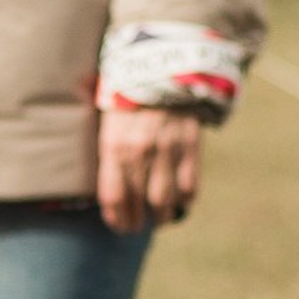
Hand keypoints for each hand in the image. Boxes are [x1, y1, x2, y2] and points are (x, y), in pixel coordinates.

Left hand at [97, 106, 202, 233]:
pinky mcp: (190, 147)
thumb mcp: (108, 125)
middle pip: (139, 203)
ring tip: (161, 220)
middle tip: (137, 227)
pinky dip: (185, 200)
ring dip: (162, 217)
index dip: (116, 219)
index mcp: (114, 148)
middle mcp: (139, 153)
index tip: (120, 226)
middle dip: (137, 222)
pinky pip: (189, 186)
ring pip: (165, 200)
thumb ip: (110, 156)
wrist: (162, 71)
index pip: (113, 197)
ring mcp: (167, 151)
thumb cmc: (129, 101)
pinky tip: (181, 203)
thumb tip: (111, 193)